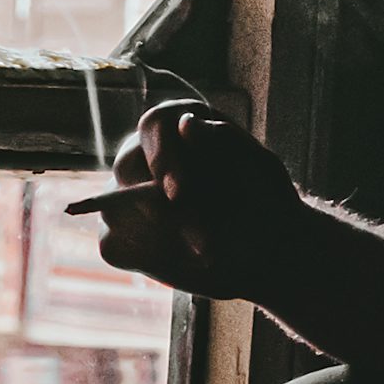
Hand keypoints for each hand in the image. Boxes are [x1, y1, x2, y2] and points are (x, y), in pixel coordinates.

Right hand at [70, 99, 312, 301]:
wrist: (269, 249)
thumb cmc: (267, 200)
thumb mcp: (260, 168)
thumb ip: (226, 141)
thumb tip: (186, 123)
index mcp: (180, 124)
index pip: (155, 126)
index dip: (163, 158)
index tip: (179, 195)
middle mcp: (146, 154)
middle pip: (127, 166)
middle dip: (165, 209)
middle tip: (204, 242)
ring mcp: (127, 193)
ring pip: (115, 207)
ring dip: (161, 236)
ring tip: (209, 252)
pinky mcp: (122, 233)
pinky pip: (114, 241)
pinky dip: (150, 256)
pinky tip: (187, 260)